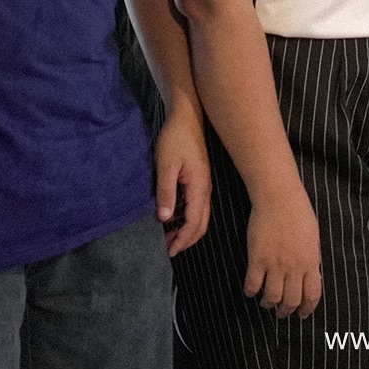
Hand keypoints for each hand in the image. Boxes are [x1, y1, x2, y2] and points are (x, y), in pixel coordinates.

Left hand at [153, 100, 210, 254]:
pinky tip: (171, 217)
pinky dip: (185, 217)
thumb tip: (164, 219)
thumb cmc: (176, 138)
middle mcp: (205, 188)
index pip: (194, 222)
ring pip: (199, 215)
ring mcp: (203, 184)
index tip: (168, 252)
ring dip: (186, 229)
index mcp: (199, 187)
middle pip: (201, 223)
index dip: (182, 240)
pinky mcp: (199, 178)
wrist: (187, 116)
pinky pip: (195, 205)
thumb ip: (166, 192)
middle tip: (168, 250)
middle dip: (186, 240)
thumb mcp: (166, 165)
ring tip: (167, 237)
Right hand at [245, 186, 322, 318]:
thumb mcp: (313, 237)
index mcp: (311, 261)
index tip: (302, 314)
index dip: (307, 308)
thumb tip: (310, 276)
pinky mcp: (257, 259)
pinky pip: (253, 285)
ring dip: (269, 304)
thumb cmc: (298, 212)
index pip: (312, 295)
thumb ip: (311, 259)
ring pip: (272, 298)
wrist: (279, 197)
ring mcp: (275, 264)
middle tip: (282, 312)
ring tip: (267, 303)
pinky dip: (251, 292)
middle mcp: (294, 266)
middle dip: (286, 311)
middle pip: (291, 301)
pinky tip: (251, 290)